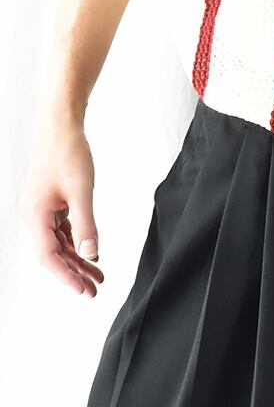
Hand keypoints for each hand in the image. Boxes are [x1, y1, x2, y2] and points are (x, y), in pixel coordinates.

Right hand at [23, 112, 104, 296]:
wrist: (60, 124)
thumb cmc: (68, 152)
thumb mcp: (81, 191)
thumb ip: (86, 225)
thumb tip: (91, 255)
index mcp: (35, 217)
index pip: (49, 258)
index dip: (67, 277)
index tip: (84, 291)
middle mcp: (33, 217)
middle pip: (53, 254)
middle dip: (74, 273)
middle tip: (95, 289)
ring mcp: (40, 210)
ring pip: (58, 243)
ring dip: (77, 258)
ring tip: (97, 274)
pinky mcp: (49, 202)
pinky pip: (60, 229)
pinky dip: (74, 241)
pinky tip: (89, 250)